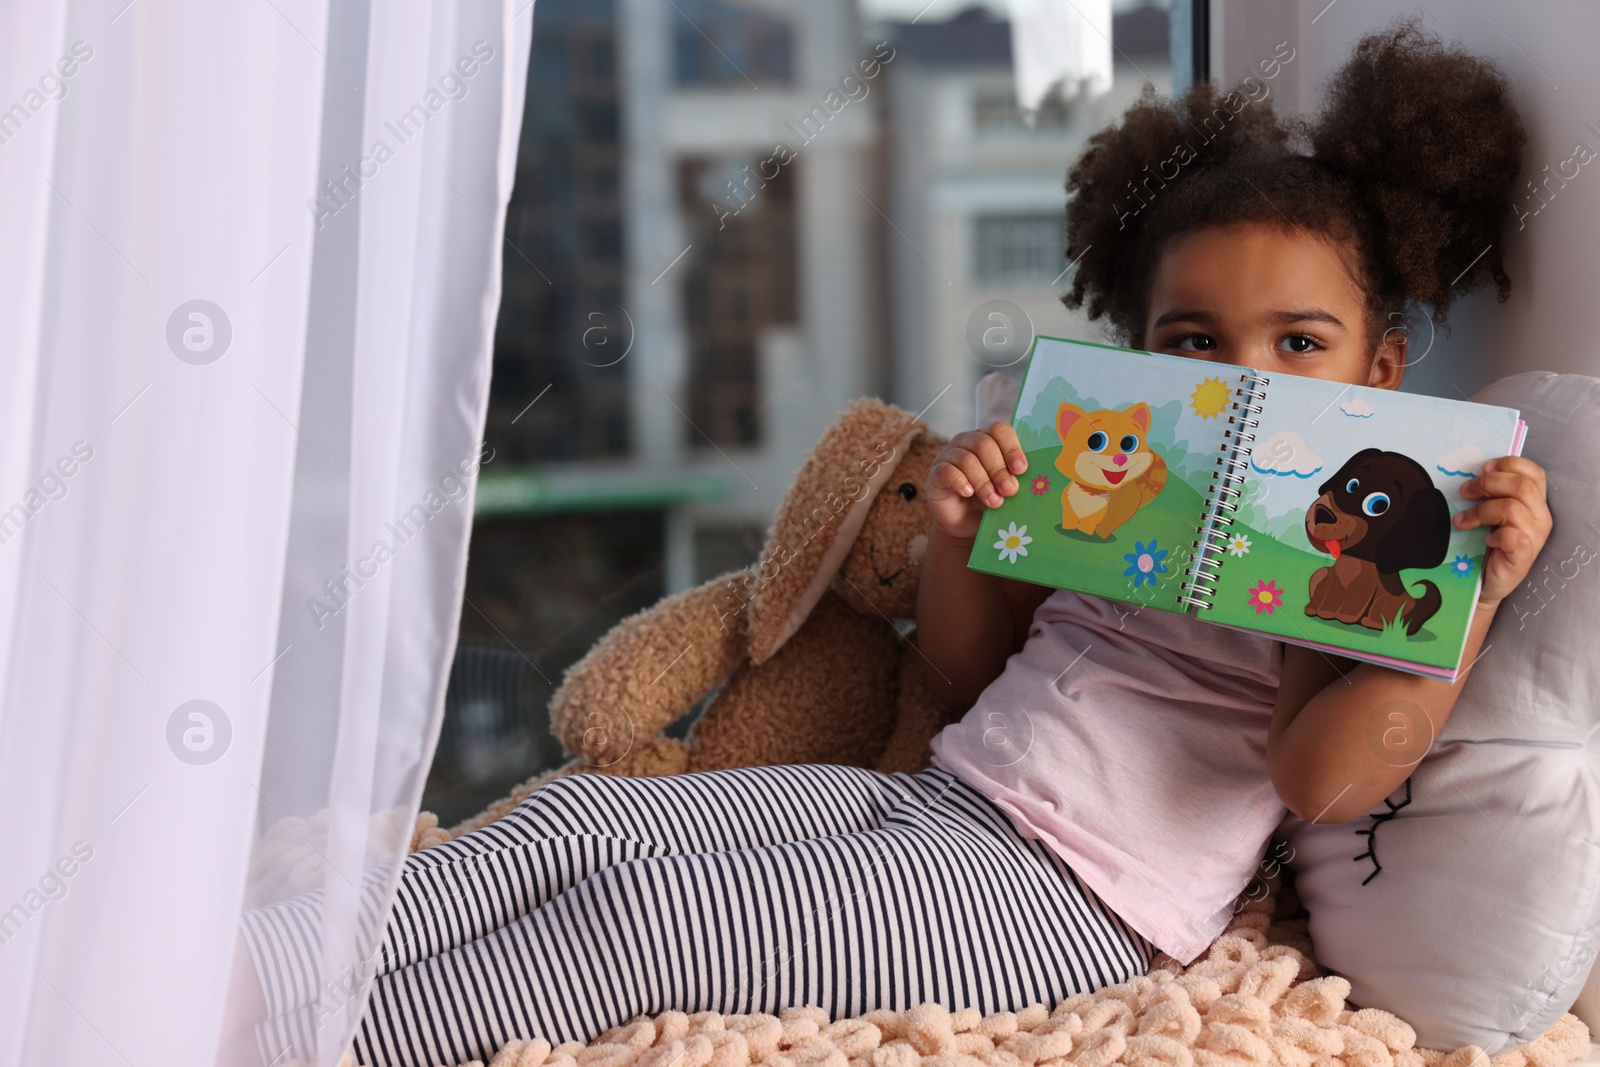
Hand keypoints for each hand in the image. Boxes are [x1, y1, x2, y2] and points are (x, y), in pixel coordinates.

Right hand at [925, 422, 1028, 540]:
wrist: (966, 524)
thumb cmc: (990, 501)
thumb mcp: (1006, 488)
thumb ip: (1014, 478)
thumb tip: (1027, 477)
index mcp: (988, 439)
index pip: (999, 430)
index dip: (1011, 448)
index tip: (1021, 469)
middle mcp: (967, 442)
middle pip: (984, 444)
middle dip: (999, 469)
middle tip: (1009, 490)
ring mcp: (948, 455)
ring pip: (966, 459)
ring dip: (983, 482)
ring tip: (994, 501)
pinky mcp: (936, 473)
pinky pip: (947, 471)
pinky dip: (961, 482)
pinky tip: (969, 493)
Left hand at [1453, 455, 1550, 606]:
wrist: (1485, 582)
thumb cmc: (1486, 545)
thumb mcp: (1490, 513)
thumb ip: (1490, 494)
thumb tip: (1470, 474)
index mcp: (1535, 502)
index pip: (1534, 473)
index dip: (1509, 464)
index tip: (1483, 467)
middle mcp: (1540, 517)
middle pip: (1521, 485)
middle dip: (1487, 483)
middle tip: (1464, 491)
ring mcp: (1535, 536)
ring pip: (1511, 508)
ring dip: (1480, 510)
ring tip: (1462, 521)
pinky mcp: (1524, 555)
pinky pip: (1511, 535)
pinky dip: (1493, 534)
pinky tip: (1484, 540)